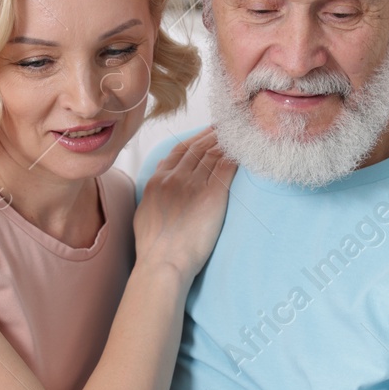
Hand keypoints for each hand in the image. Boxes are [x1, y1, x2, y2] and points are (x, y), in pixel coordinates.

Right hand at [133, 130, 236, 277]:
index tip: (205, 134)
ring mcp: (192, 185)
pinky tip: (244, 151)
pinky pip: (226, 167)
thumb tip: (160, 176)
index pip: (179, 151)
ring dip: (225, 142)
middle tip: (226, 127)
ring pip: (212, 153)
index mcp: (156, 181)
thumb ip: (153, 191)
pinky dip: (235, 156)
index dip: (194, 140)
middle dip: (212, 135)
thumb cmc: (154, 247)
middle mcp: (174, 178)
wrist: (163, 262)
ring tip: (237, 134)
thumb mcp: (145, 213)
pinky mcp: (212, 195)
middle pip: (197, 148)